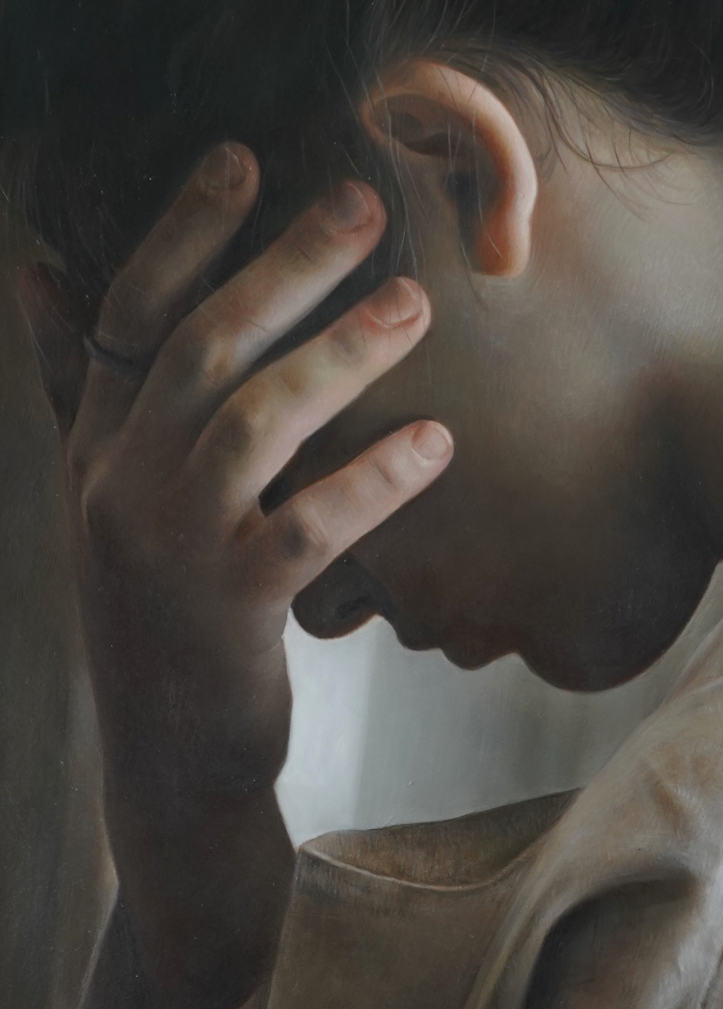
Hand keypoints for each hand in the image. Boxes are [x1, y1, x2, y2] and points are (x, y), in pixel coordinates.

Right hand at [18, 142, 452, 1005]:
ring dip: (342, 356)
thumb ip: (85, 389)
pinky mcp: (227, 611)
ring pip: (256, 423)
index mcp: (98, 448)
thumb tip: (39, 272)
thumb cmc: (158, 608)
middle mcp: (119, 484)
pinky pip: (309, 527)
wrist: (167, 753)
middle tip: (366, 207)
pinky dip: (374, 479)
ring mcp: (168, 547)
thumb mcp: (106, 493)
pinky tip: (436, 443)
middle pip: (205, 348)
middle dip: (285, 268)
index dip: (182, 232)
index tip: (244, 160)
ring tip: (418, 308)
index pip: (130, 314)